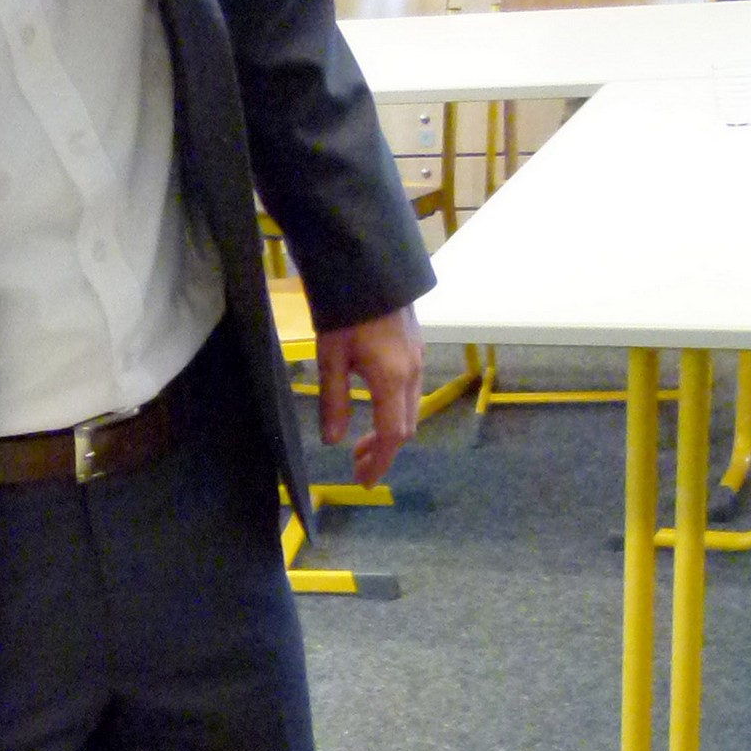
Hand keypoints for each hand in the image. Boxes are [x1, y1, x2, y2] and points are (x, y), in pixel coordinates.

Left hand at [315, 306, 423, 486]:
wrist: (369, 268)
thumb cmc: (345, 312)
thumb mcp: (331, 359)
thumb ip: (334, 402)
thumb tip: (334, 441)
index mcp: (392, 380)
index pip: (391, 435)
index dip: (379, 462)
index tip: (364, 483)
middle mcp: (414, 373)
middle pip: (405, 427)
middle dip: (383, 452)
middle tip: (357, 466)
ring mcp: (419, 358)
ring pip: (411, 409)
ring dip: (389, 432)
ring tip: (362, 444)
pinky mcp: (417, 347)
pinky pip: (412, 391)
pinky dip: (395, 412)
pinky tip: (376, 410)